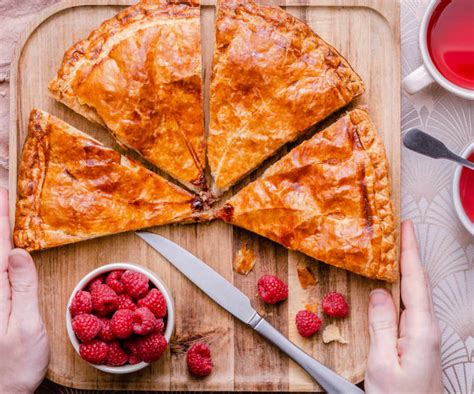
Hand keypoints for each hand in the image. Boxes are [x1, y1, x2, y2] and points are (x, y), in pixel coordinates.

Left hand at [0, 188, 49, 392]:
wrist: (2, 390)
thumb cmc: (16, 363)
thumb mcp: (25, 325)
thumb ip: (22, 287)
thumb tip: (18, 252)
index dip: (1, 218)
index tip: (4, 194)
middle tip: (3, 191)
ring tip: (3, 211)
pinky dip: (1, 251)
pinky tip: (7, 246)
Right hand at [364, 220, 442, 393]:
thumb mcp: (381, 363)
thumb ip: (381, 325)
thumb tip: (380, 293)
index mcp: (420, 330)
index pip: (414, 281)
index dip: (409, 251)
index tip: (405, 227)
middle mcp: (428, 329)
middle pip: (420, 283)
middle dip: (411, 254)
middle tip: (401, 231)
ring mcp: (425, 336)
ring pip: (417, 294)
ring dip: (409, 270)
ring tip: (398, 252)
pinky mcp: (419, 343)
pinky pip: (412, 307)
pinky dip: (405, 288)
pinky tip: (396, 287)